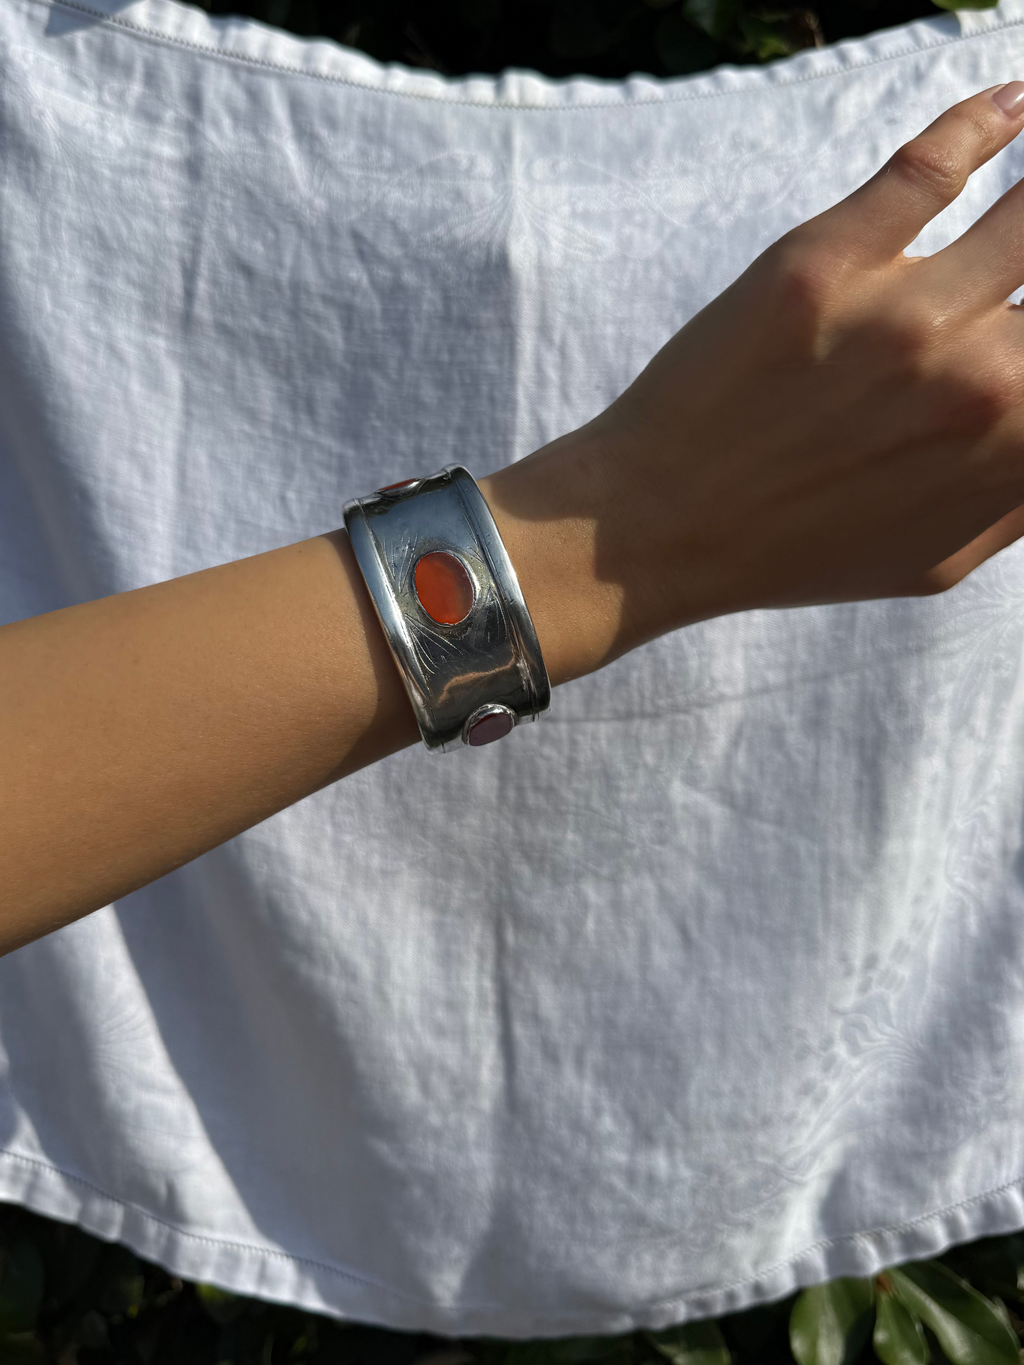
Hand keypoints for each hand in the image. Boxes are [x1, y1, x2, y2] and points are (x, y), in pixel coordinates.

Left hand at [485, 82, 1023, 682]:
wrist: (664, 524)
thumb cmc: (797, 551)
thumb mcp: (935, 561)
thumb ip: (1021, 499)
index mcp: (1015, 448)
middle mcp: (981, 376)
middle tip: (1017, 269)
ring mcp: (905, 312)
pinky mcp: (828, 261)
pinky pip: (934, 163)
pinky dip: (986, 123)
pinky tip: (1013, 107)